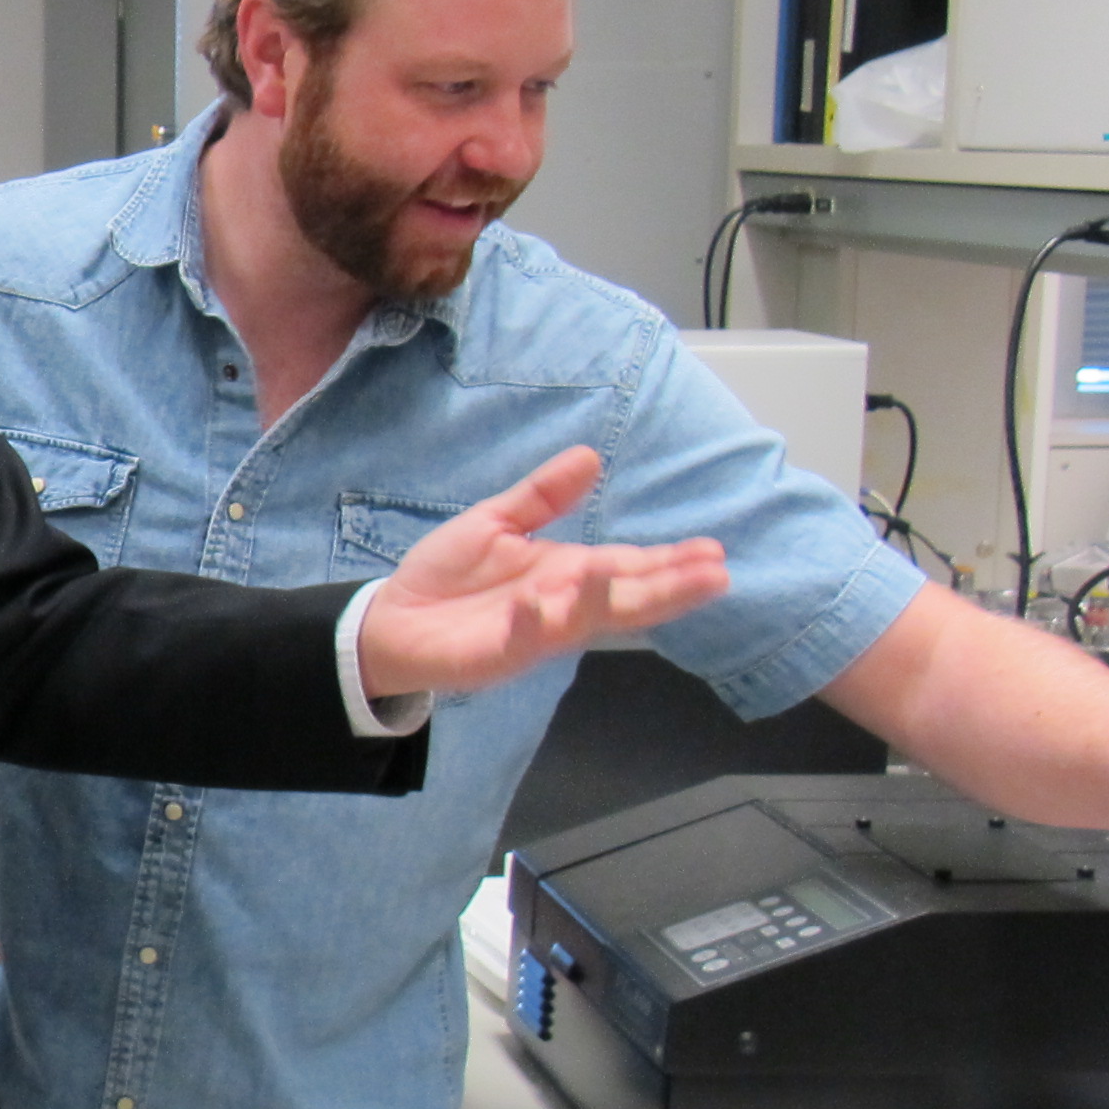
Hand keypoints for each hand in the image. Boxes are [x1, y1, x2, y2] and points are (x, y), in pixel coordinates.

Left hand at [355, 446, 728, 700]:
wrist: (391, 620)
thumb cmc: (448, 576)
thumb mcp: (497, 523)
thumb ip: (543, 498)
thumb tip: (590, 457)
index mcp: (568, 574)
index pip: (629, 567)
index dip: (671, 562)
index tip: (714, 553)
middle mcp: (563, 605)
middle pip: (626, 597)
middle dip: (671, 587)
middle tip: (717, 575)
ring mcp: (535, 631)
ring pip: (587, 617)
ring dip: (619, 598)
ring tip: (666, 582)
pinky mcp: (499, 651)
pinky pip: (523, 635)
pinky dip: (535, 620)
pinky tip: (546, 603)